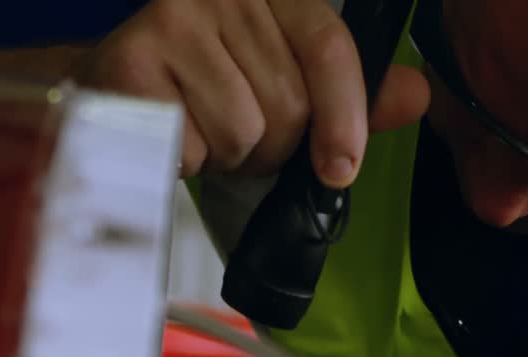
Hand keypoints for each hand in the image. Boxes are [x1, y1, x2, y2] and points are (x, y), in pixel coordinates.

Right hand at [73, 0, 429, 180]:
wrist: (111, 92)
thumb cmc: (207, 91)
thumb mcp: (290, 86)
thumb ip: (354, 96)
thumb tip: (416, 94)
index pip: (329, 46)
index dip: (345, 115)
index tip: (341, 168)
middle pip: (289, 102)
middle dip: (274, 143)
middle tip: (242, 134)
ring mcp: (174, 17)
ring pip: (245, 129)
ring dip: (230, 155)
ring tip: (204, 132)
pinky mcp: (133, 57)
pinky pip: (196, 145)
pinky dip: (190, 161)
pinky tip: (173, 135)